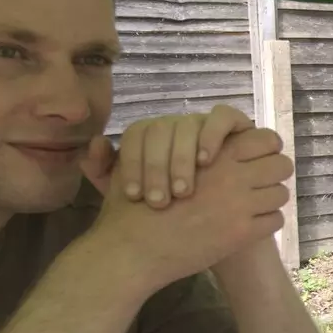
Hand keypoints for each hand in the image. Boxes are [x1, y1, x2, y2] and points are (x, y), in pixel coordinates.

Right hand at [85, 128, 290, 290]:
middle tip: (260, 183)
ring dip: (269, 199)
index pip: (267, 140)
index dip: (266, 148)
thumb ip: (184, 147)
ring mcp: (241, 204)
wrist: (135, 248)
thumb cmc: (137, 204)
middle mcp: (234, 175)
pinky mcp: (242, 233)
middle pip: (282, 165)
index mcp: (216, 154)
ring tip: (253, 205)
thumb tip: (209, 145)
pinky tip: (248, 226)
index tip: (257, 158)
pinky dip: (265, 223)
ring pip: (281, 193)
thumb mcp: (154, 162)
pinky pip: (275, 221)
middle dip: (273, 173)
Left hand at [98, 105, 253, 207]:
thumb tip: (97, 144)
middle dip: (157, 167)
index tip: (135, 196)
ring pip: (187, 125)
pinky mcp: (235, 126)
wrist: (218, 215)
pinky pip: (224, 117)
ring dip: (183, 157)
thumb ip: (106, 172)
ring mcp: (204, 124)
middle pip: (160, 131)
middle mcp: (176, 126)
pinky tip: (207, 161)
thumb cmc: (177, 206)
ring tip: (183, 190)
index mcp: (151, 136)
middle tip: (159, 201)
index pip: (135, 135)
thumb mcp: (136, 196)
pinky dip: (213, 134)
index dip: (133, 164)